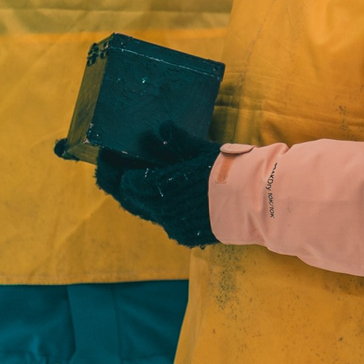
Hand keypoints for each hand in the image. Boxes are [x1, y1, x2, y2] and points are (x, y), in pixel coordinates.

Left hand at [94, 131, 222, 247]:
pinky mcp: (185, 236)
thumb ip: (178, 141)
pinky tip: (155, 197)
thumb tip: (161, 127)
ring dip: (134, 196)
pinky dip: (153, 207)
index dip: (112, 168)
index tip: (106, 155)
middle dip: (115, 183)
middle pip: (128, 199)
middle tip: (108, 168)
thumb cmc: (230, 170)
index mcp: (162, 188)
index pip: (126, 181)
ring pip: (144, 211)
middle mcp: (163, 211)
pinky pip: (161, 221)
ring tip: (129, 180)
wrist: (257, 202)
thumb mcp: (201, 150)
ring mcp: (174, 226)